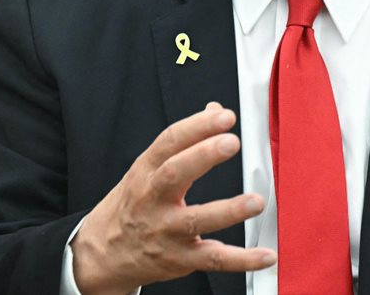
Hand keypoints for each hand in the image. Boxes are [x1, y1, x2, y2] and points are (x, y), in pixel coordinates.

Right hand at [70, 102, 275, 293]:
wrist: (104, 253)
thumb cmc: (134, 204)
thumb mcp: (148, 168)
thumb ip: (184, 140)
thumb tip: (214, 110)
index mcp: (146, 171)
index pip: (170, 142)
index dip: (197, 126)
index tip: (224, 116)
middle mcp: (153, 199)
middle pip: (175, 174)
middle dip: (203, 156)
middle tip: (231, 142)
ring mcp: (166, 230)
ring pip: (196, 219)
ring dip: (228, 210)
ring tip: (256, 201)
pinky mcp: (180, 258)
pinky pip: (213, 259)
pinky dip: (242, 259)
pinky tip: (265, 255)